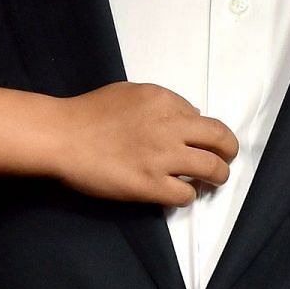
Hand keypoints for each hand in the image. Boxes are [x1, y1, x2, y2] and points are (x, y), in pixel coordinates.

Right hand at [46, 83, 237, 206]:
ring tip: (208, 181)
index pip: (202, 117)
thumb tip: (187, 119)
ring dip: (216, 176)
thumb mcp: (128, 93)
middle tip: (222, 160)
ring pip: (214, 170)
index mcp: (164, 100)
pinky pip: (186, 195)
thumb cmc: (88, 112)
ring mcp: (163, 158)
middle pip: (221, 140)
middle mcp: (170, 127)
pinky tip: (174, 192)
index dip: (201, 131)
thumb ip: (160, 104)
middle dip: (228, 152)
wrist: (61, 137)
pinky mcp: (151, 185)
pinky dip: (186, 195)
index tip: (193, 140)